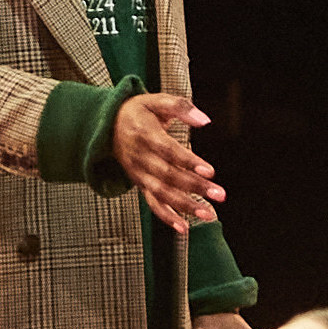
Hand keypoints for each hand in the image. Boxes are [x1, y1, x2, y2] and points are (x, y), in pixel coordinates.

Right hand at [114, 92, 228, 231]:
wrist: (108, 125)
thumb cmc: (138, 112)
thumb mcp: (156, 101)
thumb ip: (181, 107)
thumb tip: (204, 120)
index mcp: (145, 135)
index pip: (169, 152)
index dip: (189, 162)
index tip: (210, 171)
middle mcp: (140, 157)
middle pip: (169, 176)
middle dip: (195, 187)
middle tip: (219, 195)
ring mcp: (139, 174)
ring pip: (162, 193)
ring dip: (185, 206)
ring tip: (208, 214)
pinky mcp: (140, 184)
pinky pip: (152, 203)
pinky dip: (167, 217)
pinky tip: (184, 227)